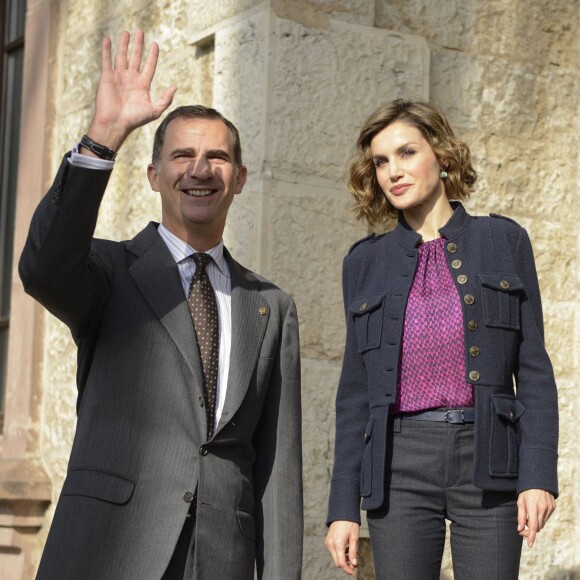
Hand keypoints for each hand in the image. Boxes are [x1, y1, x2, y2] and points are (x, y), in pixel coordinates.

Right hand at [87, 29, 175, 151]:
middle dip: (138, 45)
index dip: (152, 55)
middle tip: (140, 31)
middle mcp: (131, 79)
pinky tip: (108, 39)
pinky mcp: (107, 77)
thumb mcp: (154, 110)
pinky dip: (107, 50)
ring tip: (127, 32)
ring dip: (124, 44)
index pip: (149, 66)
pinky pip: (107, 60)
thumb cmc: (135, 119)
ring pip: (122, 56)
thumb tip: (174, 86)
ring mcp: (119, 77)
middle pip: (136, 57)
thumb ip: (165, 99)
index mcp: (142, 85)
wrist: (116, 123)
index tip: (155, 44)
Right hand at [325, 521, 359, 575]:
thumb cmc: (350, 524)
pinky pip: (333, 551)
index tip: (354, 572)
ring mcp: (328, 542)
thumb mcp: (354, 538)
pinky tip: (347, 548)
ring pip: (335, 557)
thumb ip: (353, 552)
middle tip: (355, 562)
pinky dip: (340, 553)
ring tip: (352, 552)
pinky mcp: (328, 540)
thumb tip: (354, 564)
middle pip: (337, 562)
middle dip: (346, 564)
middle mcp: (331, 544)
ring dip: (343, 558)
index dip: (348, 569)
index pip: (341, 563)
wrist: (342, 512)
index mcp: (338, 544)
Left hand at [517, 489, 555, 547]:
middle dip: (530, 530)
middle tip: (522, 529)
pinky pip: (546, 518)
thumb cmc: (526, 491)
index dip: (530, 536)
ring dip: (535, 524)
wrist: (539, 480)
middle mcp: (543, 509)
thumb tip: (520, 529)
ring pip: (542, 523)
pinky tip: (535, 513)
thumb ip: (520, 516)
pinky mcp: (553, 507)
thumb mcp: (520, 501)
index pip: (533, 526)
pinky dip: (540, 519)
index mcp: (533, 507)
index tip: (529, 544)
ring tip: (528, 518)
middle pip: (537, 527)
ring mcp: (549, 508)